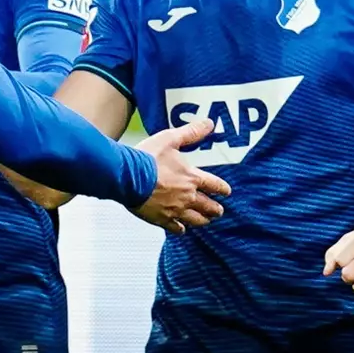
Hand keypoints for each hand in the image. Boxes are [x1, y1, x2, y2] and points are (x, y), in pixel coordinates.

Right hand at [133, 118, 230, 234]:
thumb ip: (191, 133)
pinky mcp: (160, 218)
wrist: (127, 176)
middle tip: (218, 211)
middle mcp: (187, 196)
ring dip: (203, 220)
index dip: (223, 189)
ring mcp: (174, 209)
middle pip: (208, 206)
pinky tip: (181, 229)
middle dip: (215, 209)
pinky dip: (180, 229)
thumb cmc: (146, 158)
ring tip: (206, 221)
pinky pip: (175, 228)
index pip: (215, 185)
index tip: (227, 192)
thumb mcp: (170, 139)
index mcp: (191, 178)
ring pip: (195, 220)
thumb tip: (209, 123)